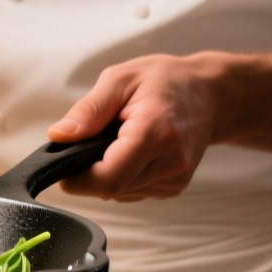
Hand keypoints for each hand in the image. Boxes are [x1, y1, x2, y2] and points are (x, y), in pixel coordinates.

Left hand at [46, 54, 221, 201]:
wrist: (211, 94)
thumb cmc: (168, 81)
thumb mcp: (121, 79)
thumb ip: (89, 110)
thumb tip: (60, 136)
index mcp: (156, 133)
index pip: (108, 177)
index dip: (77, 179)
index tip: (62, 164)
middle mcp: (170, 162)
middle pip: (111, 188)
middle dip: (88, 171)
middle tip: (92, 140)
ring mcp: (175, 178)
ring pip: (119, 192)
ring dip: (106, 173)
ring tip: (118, 139)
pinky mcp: (173, 186)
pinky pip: (132, 191)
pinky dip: (122, 175)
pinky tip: (131, 151)